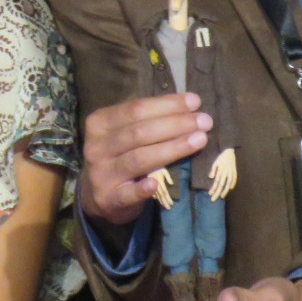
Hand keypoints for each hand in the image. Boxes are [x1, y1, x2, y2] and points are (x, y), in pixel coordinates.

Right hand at [80, 93, 209, 225]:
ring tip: (200, 140)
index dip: (167, 105)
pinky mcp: (107, 199)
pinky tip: (157, 184)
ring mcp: (101, 173)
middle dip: (175, 125)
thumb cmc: (118, 156)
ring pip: (138, 159)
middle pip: (139, 132)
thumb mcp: (123, 132)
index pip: (135, 109)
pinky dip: (142, 189)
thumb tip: (188, 108)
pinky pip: (126, 194)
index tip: (195, 102)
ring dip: (171, 149)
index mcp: (100, 123)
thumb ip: (146, 120)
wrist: (98, 195)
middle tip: (205, 122)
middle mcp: (96, 146)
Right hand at [150, 167, 174, 209]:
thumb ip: (167, 176)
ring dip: (160, 200)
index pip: (164, 192)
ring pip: (156, 195)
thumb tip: (171, 184)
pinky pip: (151, 191)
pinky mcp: (147, 184)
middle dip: (164, 202)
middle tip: (168, 208)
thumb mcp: (163, 169)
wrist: (146, 164)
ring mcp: (150, 185)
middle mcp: (155, 185)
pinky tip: (156, 199)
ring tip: (164, 206)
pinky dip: (154, 196)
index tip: (171, 204)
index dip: (168, 198)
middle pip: (160, 195)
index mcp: (159, 181)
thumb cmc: (157, 166)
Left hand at [208, 147, 237, 201]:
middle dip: (217, 193)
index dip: (213, 189)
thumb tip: (211, 177)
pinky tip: (230, 189)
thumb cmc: (221, 158)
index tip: (210, 194)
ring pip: (228, 184)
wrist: (229, 152)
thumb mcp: (215, 163)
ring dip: (225, 191)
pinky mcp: (235, 172)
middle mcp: (226, 174)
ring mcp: (231, 173)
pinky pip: (234, 180)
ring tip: (221, 197)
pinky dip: (232, 184)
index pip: (216, 183)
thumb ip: (213, 170)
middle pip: (221, 186)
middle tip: (213, 199)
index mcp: (221, 171)